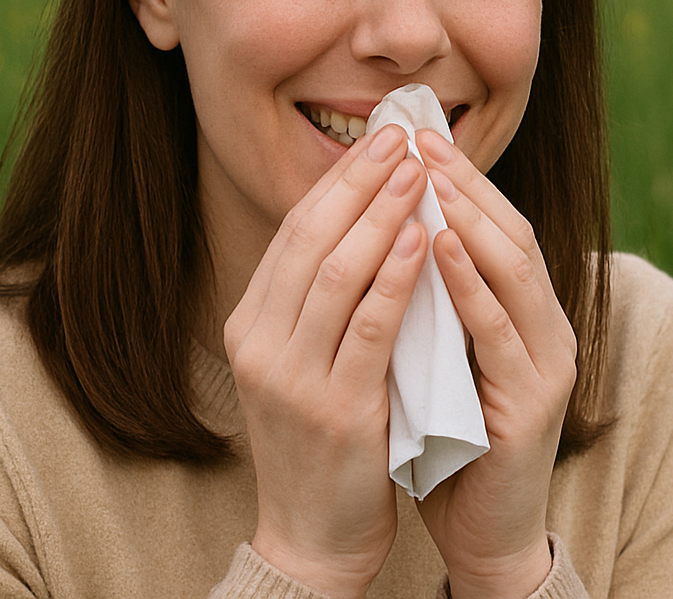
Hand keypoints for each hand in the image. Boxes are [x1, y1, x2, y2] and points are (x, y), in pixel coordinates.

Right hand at [223, 124, 429, 598]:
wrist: (312, 535)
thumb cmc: (323, 441)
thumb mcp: (304, 362)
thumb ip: (324, 302)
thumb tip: (368, 221)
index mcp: (250, 324)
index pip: (294, 233)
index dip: (337, 181)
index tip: (379, 141)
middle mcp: (259, 343)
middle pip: (309, 239)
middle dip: (359, 182)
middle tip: (401, 138)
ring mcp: (290, 376)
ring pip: (336, 271)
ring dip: (381, 214)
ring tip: (419, 173)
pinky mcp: (332, 407)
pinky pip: (368, 326)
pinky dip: (396, 277)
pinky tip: (422, 242)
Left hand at [412, 129, 577, 598]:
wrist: (482, 535)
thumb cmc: (450, 443)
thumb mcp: (435, 358)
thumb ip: (426, 305)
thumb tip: (381, 235)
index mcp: (523, 316)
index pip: (496, 228)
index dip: (460, 180)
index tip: (413, 138)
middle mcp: (547, 329)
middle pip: (511, 233)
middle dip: (465, 181)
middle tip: (420, 138)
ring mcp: (546, 364)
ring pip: (514, 269)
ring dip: (469, 214)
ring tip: (431, 173)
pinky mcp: (533, 403)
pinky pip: (499, 330)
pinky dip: (469, 282)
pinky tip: (438, 245)